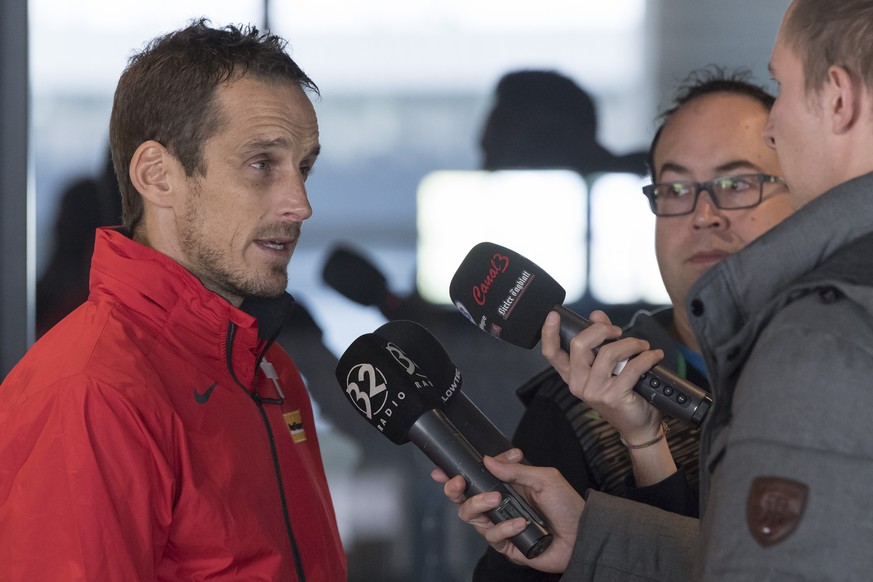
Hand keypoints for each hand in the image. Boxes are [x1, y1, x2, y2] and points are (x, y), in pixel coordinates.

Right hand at [432, 449, 583, 573]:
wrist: (583, 534)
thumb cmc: (567, 505)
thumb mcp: (544, 478)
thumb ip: (515, 470)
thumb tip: (488, 460)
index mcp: (506, 486)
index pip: (475, 478)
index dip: (457, 473)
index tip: (444, 467)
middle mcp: (499, 505)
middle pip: (463, 499)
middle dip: (454, 490)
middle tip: (458, 482)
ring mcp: (501, 525)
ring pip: (471, 517)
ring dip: (479, 505)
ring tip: (496, 499)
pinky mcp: (506, 545)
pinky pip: (493, 536)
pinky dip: (504, 527)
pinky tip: (520, 522)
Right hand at [540, 309, 664, 444]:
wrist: (637, 426)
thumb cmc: (622, 394)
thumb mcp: (607, 366)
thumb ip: (600, 340)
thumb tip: (596, 315)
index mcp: (572, 375)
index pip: (552, 353)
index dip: (548, 333)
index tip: (553, 315)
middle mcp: (578, 384)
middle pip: (580, 344)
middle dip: (601, 329)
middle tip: (618, 331)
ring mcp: (594, 391)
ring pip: (608, 353)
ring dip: (630, 344)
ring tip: (642, 346)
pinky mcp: (613, 396)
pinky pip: (632, 367)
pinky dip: (647, 357)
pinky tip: (653, 356)